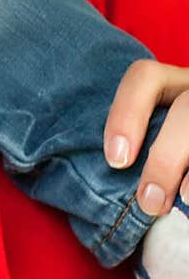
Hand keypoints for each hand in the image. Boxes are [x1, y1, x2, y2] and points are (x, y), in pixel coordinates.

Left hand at [104, 60, 188, 214]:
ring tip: (184, 201)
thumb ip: (137, 148)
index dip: (126, 113)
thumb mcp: (156, 138)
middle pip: (186, 108)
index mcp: (175, 84)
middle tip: (150, 201)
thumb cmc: (172, 154)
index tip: (115, 160)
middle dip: (165, 157)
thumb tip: (99, 188)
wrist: (186, 159)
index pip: (145, 76)